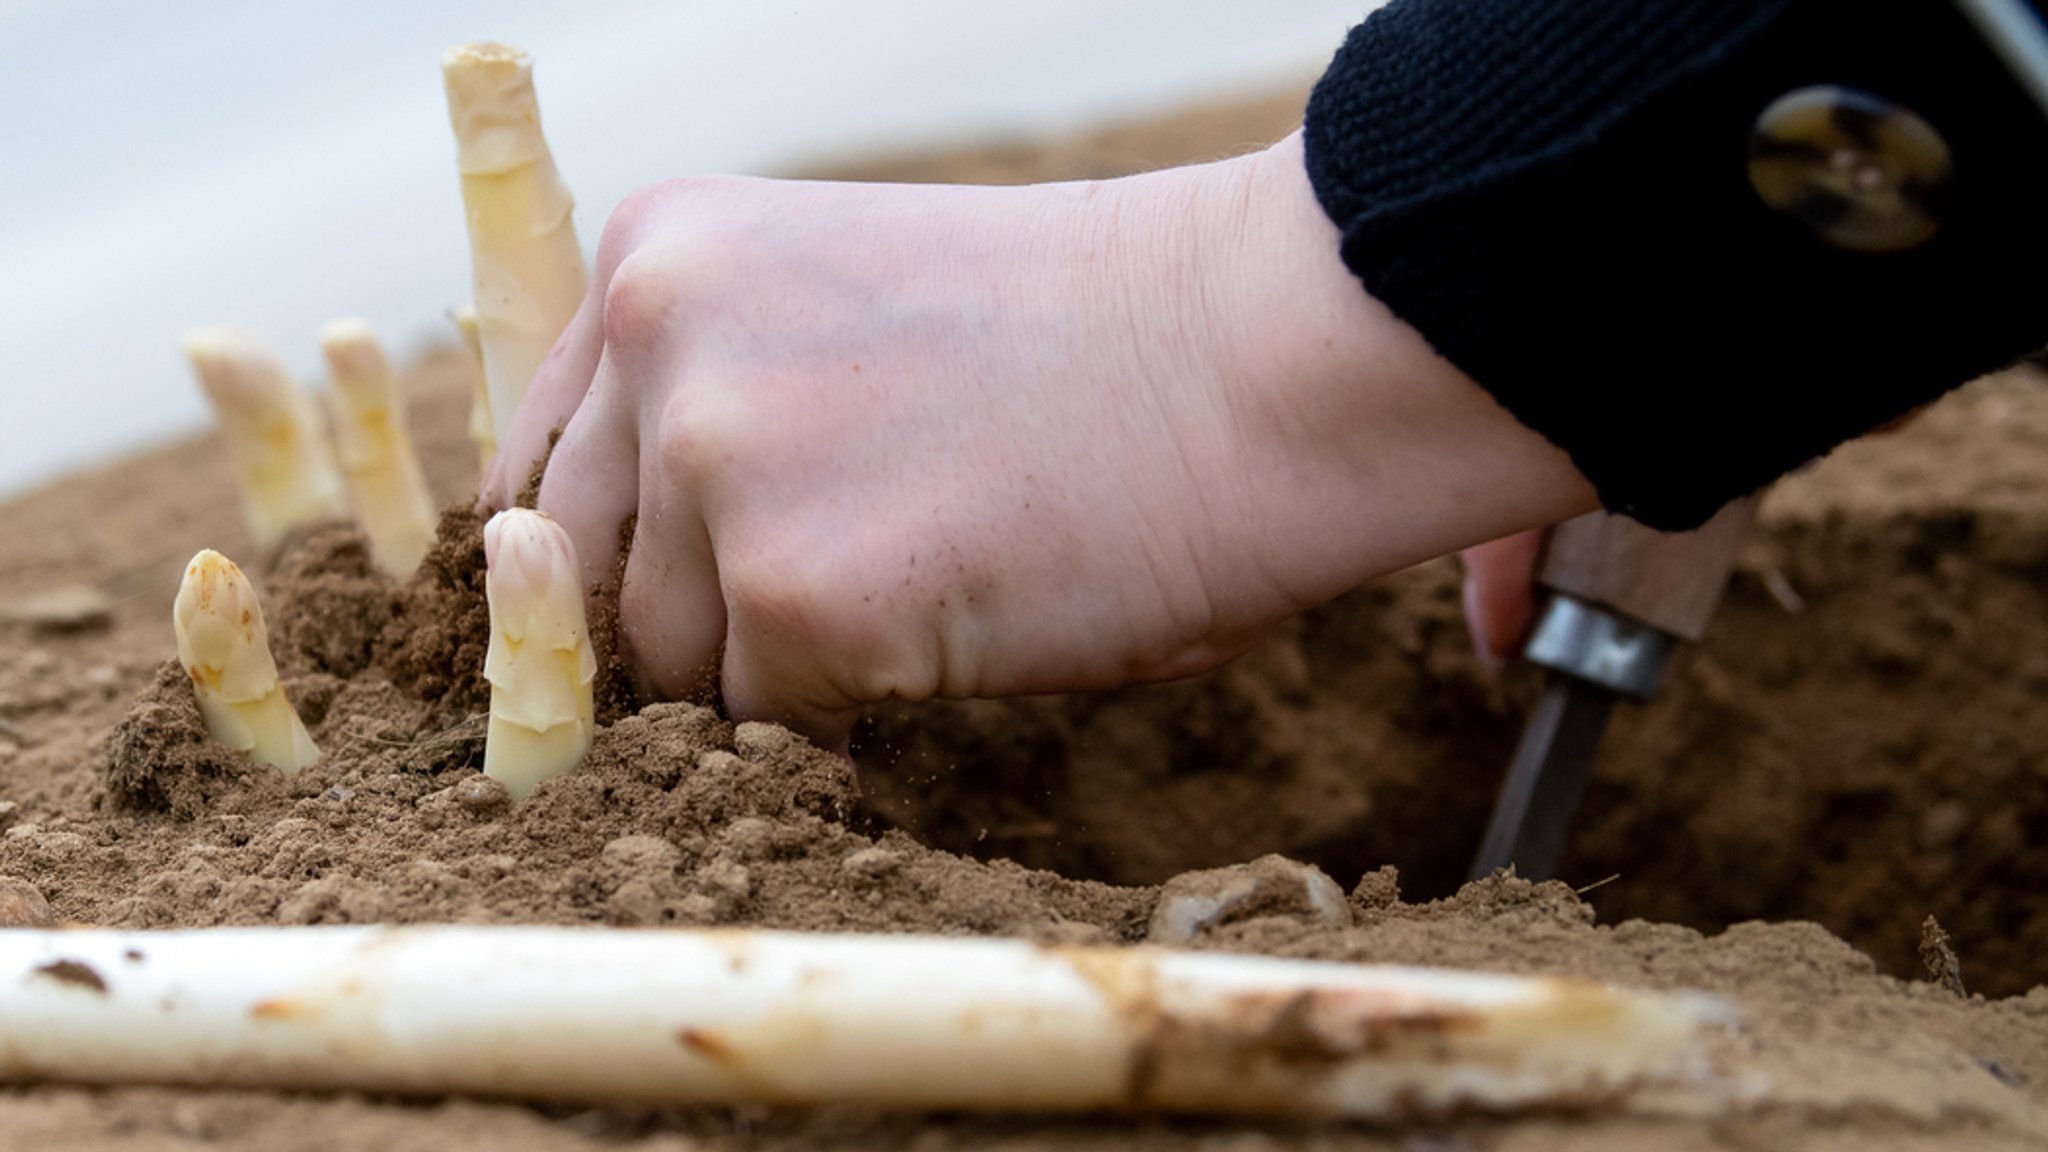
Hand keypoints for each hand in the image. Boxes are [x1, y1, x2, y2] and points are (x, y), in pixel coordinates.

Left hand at [485, 133, 1595, 751]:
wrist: (1262, 350)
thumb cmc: (1099, 338)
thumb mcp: (850, 309)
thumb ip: (722, 392)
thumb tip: (627, 568)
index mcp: (661, 253)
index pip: (546, 467)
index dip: (624, 548)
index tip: (710, 577)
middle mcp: (655, 341)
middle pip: (591, 575)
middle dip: (700, 610)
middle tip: (859, 581)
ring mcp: (714, 467)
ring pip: (678, 663)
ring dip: (789, 659)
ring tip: (942, 572)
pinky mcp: (793, 598)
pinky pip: (771, 720)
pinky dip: (866, 699)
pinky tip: (973, 607)